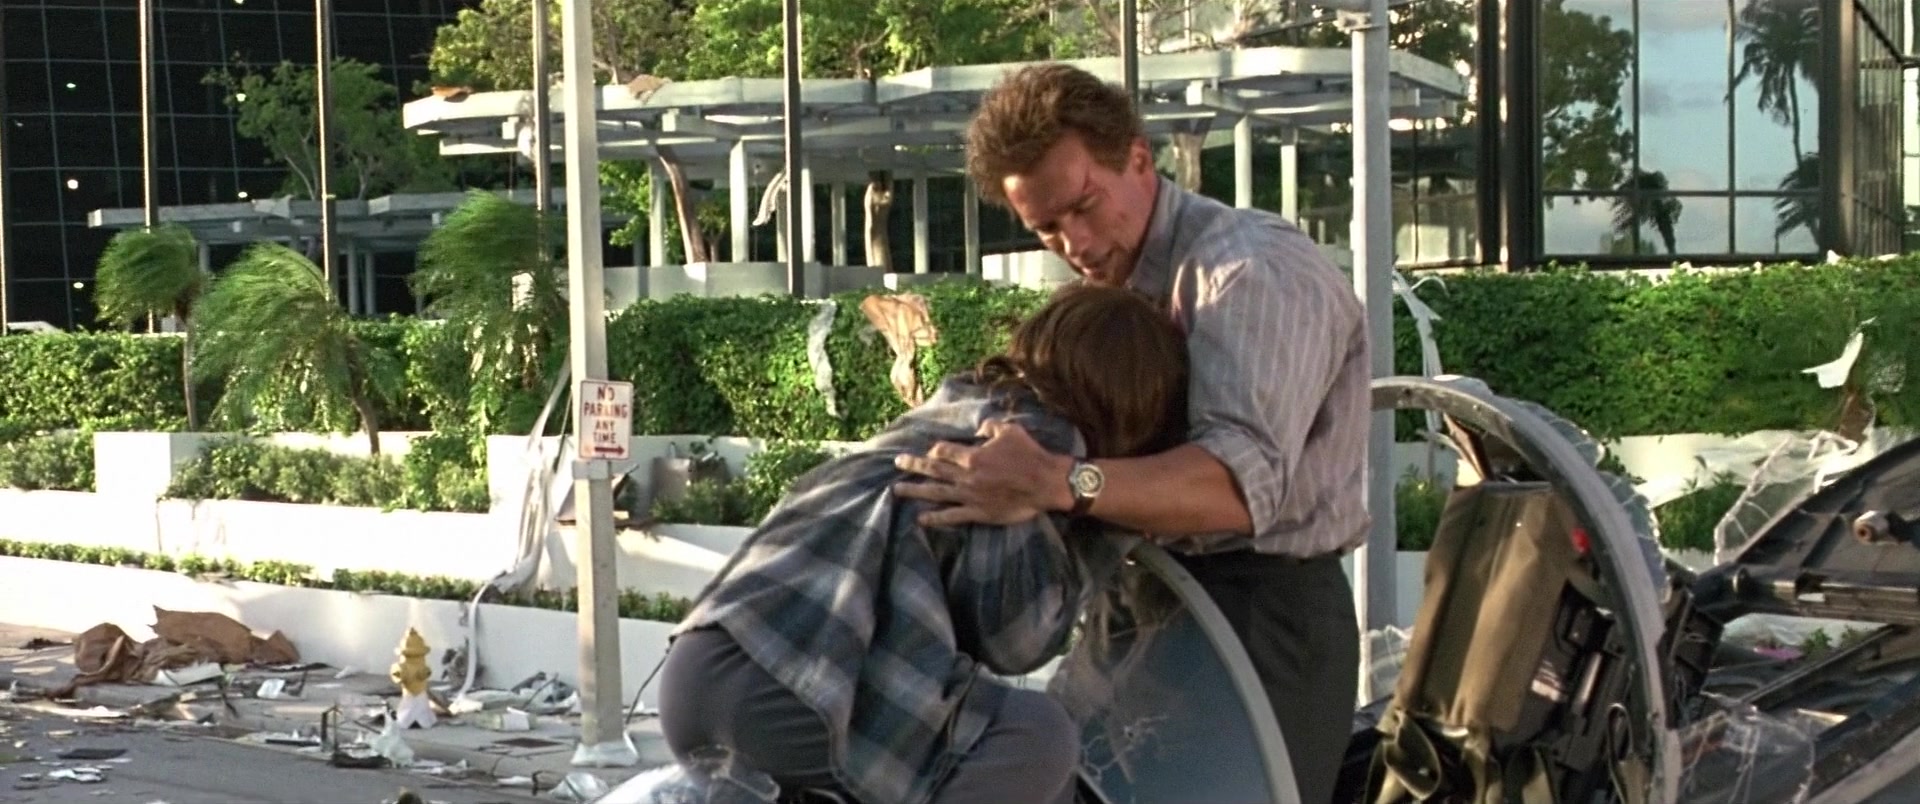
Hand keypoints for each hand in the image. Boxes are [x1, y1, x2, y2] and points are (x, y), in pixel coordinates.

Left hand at [893, 419, 1072, 527]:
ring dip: (915, 490)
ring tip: (897, 490)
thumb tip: (978, 429)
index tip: (930, 451)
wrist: (1046, 483)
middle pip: (933, 469)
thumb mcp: (1010, 430)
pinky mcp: (978, 513)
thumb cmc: (1030, 454)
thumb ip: (990, 427)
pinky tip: (921, 519)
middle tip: (897, 463)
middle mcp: (967, 476)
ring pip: (936, 493)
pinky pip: (952, 516)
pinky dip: (935, 518)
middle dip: (913, 465)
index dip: (934, 450)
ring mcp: (970, 496)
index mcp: (973, 456)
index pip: (944, 451)